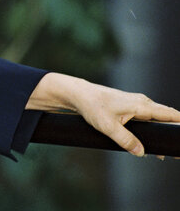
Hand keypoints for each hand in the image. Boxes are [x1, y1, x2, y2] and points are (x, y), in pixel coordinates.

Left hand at [27, 73, 179, 155]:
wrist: (79, 95)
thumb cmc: (93, 106)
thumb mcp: (108, 127)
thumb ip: (125, 140)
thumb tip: (141, 152)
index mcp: (141, 105)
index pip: (170, 115)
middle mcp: (142, 103)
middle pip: (166, 118)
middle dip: (173, 132)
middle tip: (175, 151)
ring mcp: (136, 104)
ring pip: (156, 119)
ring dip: (161, 132)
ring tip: (164, 153)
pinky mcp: (130, 107)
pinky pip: (147, 118)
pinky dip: (152, 129)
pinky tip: (150, 144)